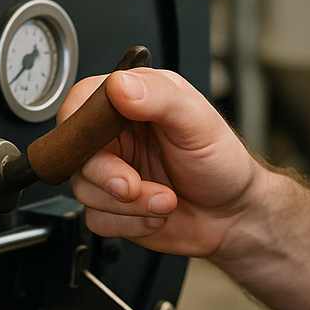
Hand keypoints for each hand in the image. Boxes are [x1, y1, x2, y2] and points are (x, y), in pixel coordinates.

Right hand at [58, 68, 260, 257]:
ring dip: (127, 205)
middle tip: (135, 185)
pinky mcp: (113, 209)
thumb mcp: (197, 120)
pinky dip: (129, 223)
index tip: (99, 143)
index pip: (81, 102)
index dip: (80, 124)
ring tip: (165, 201)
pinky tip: (156, 215)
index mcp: (132, 102)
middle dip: (108, 177)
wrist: (233, 214)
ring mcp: (112, 175)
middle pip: (76, 155)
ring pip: (85, 192)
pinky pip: (97, 220)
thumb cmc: (221, 163)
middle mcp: (116, 138)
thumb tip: (120, 85)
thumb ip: (159, 96)